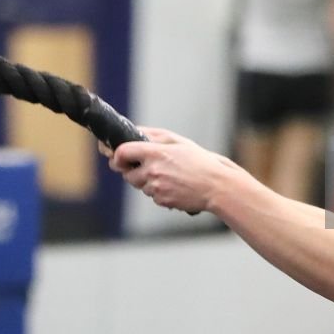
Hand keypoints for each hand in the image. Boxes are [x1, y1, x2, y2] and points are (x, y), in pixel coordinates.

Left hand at [107, 127, 241, 213]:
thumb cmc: (200, 161)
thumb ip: (154, 135)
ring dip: (146, 180)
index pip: (122, 153)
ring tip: (167, 174)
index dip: (117, 155)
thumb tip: (135, 132)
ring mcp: (156, 188)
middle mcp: (153, 171)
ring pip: (139, 185)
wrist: (216, 186)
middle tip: (146, 165)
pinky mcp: (162, 201)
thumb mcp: (178, 141)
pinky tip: (173, 184)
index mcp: (156, 153)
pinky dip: (158, 191)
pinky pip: (151, 195)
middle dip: (132, 170)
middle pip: (126, 173)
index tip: (119, 156)